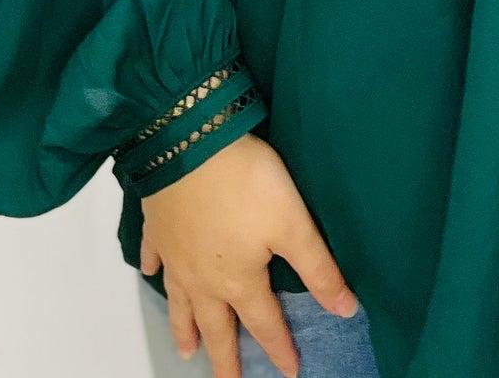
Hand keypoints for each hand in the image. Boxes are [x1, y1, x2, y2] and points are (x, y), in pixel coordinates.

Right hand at [139, 131, 358, 377]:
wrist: (187, 143)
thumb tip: (346, 311)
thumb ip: (318, 269)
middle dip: (223, 357)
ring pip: (179, 302)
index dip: (279, 349)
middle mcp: (203, 278)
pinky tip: (152, 273)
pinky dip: (153, 269)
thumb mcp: (293, 223)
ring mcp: (176, 254)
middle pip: (215, 327)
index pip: (264, 324)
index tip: (289, 372)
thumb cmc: (244, 183)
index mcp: (239, 280)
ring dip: (184, 327)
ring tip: (187, 350)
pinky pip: (153, 256)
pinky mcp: (157, 226)